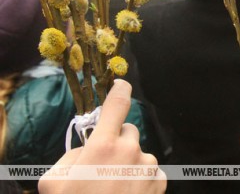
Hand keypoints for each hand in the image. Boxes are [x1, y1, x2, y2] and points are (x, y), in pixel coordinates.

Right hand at [38, 79, 165, 193]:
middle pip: (128, 131)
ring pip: (139, 153)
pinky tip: (126, 193)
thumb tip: (86, 149)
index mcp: (103, 146)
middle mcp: (131, 151)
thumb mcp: (54, 182)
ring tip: (112, 186)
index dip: (119, 90)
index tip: (121, 83)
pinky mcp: (160, 182)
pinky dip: (140, 177)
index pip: (118, 104)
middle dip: (117, 140)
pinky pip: (150, 170)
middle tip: (102, 163)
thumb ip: (70, 157)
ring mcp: (148, 167)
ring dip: (129, 162)